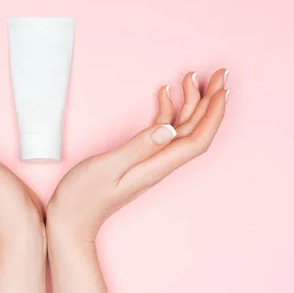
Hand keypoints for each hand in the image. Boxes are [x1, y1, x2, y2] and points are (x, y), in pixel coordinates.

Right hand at [47, 68, 228, 240]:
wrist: (72, 219)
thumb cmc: (84, 196)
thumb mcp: (107, 167)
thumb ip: (138, 147)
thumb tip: (169, 129)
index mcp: (156, 166)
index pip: (197, 139)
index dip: (213, 113)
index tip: (221, 88)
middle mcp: (159, 164)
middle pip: (195, 131)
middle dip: (210, 102)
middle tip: (219, 73)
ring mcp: (150, 162)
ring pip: (181, 130)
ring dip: (191, 103)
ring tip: (192, 77)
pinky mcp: (139, 158)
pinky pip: (162, 133)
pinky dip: (167, 111)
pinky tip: (165, 93)